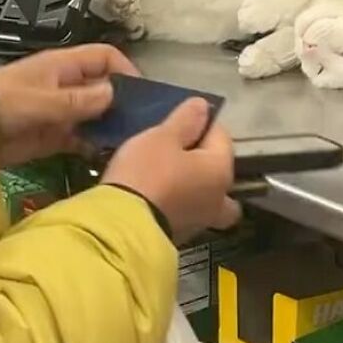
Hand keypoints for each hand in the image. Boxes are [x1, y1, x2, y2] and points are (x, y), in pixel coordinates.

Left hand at [0, 44, 136, 167]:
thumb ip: (77, 100)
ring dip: (111, 126)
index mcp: (65, 66)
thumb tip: (114, 94)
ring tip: (130, 141)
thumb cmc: (2, 104)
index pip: (105, 57)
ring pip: (96, 115)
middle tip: (142, 122)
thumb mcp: (40, 99)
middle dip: (123, 102)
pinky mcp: (54, 137)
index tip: (142, 93)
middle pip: (105, 87)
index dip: (125, 69)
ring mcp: (62, 112)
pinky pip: (82, 138)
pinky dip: (95, 145)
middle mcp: (67, 86)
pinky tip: (108, 155)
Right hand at [102, 99, 239, 241]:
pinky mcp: (180, 237)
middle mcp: (219, 197)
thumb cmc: (146, 174)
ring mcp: (201, 221)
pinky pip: (186, 212)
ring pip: (207, 196)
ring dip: (193, 185)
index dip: (200, 124)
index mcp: (221, 169)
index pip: (221, 135)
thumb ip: (186, 120)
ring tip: (166, 175)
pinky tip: (156, 195)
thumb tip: (204, 106)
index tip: (176, 122)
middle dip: (205, 160)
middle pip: (219, 171)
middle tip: (179, 152)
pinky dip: (177, 203)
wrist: (121, 228)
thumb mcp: (163, 137)